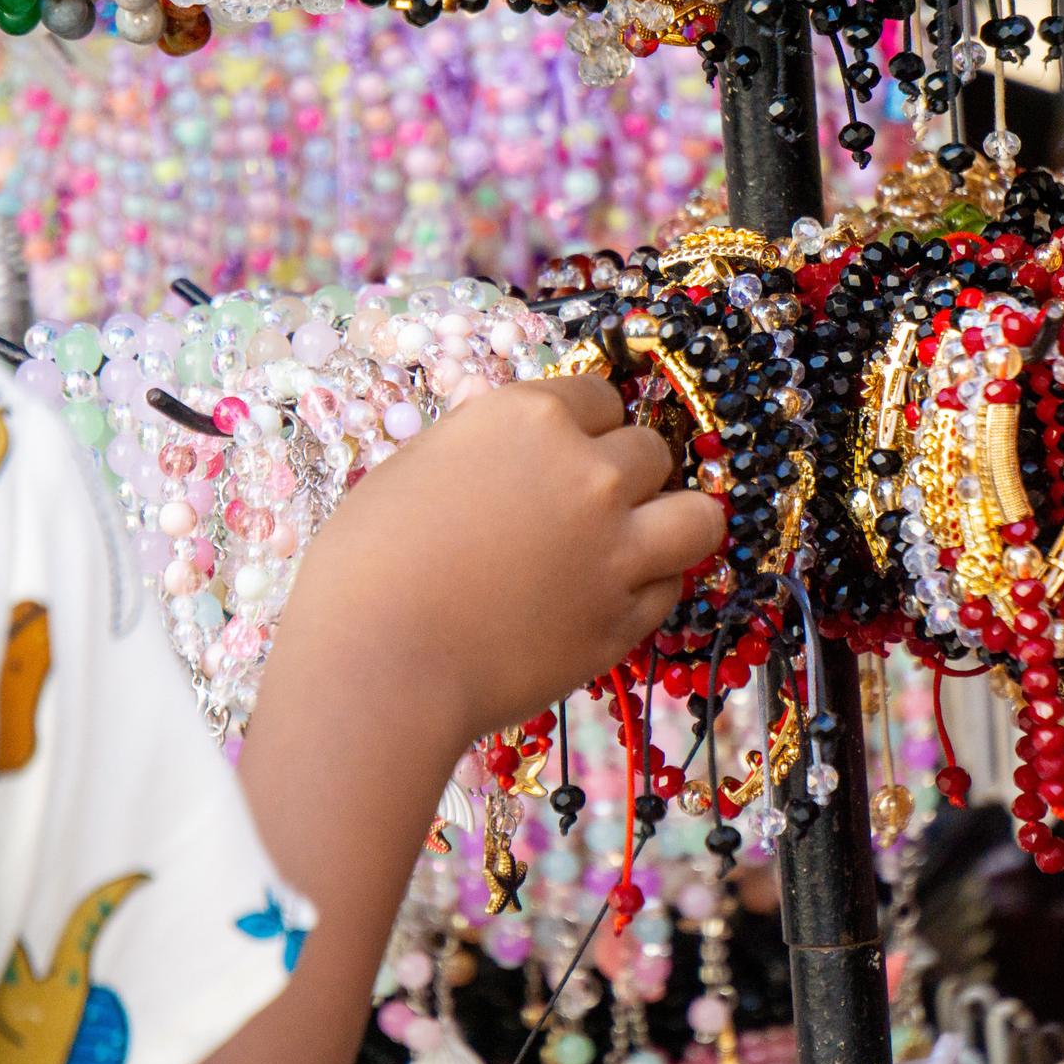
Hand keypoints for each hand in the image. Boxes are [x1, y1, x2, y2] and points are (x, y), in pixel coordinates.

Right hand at [276, 375, 722, 746]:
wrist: (377, 664)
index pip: (600, 398)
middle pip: (651, 451)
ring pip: (697, 516)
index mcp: (530, 419)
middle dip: (624, 474)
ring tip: (638, 542)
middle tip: (585, 510)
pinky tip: (605, 599)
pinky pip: (670, 588)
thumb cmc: (366, 566)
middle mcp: (590, 473)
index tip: (564, 455)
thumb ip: (483, 444)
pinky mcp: (625, 620)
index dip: (583, 429)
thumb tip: (509, 430)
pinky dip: (647, 590)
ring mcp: (617, 549)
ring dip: (672, 523)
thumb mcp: (416, 467)